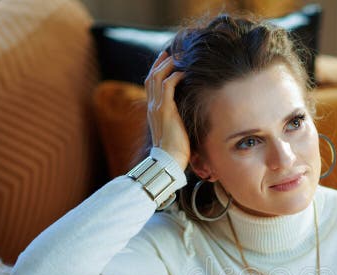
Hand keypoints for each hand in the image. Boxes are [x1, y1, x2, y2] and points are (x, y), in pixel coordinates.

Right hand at [144, 50, 189, 169]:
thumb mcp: (174, 131)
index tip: (165, 62)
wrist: (169, 160)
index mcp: (153, 111)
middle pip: (151, 77)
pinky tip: (184, 71)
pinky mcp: (165, 110)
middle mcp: (152, 106)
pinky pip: (167, 86)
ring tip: (178, 57)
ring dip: (167, 65)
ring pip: (157, 77)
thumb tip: (185, 117)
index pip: (151, 86)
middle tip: (170, 52)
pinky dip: (175, 75)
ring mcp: (157, 107)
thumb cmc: (175, 150)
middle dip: (160, 63)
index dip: (156, 71)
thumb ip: (176, 120)